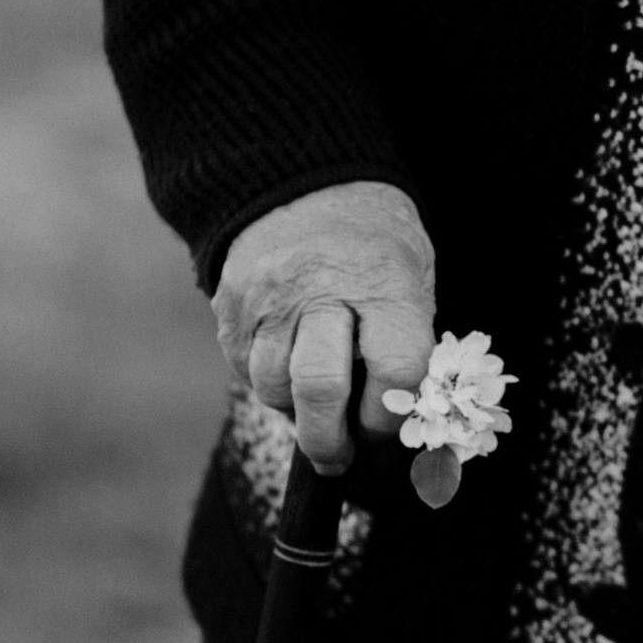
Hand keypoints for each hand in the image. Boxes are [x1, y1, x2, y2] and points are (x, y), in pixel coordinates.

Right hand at [213, 182, 437, 473]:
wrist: (304, 184)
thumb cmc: (374, 246)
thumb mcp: (413, 279)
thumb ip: (406, 348)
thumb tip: (401, 427)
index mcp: (384, 283)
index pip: (395, 371)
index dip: (392, 415)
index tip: (387, 428)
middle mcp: (320, 289)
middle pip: (318, 388)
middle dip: (329, 441)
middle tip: (338, 458)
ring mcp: (267, 297)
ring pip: (273, 387)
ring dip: (295, 413)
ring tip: (315, 405)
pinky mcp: (230, 306)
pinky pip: (245, 370)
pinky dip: (270, 384)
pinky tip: (289, 369)